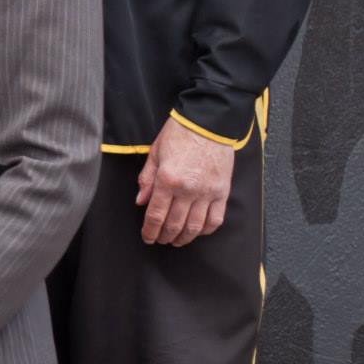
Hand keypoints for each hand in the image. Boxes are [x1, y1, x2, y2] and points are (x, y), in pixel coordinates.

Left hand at [137, 118, 235, 245]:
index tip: (147, 237)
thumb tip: (141, 202)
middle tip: (160, 240)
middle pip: (174, 224)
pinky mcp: (223, 191)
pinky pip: (216, 219)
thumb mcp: (155, 153)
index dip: (150, 230)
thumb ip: (147, 179)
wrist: (208, 122)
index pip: (156, 215)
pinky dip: (206, 230)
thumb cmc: (179, 134)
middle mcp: (187, 190)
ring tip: (176, 240)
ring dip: (184, 237)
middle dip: (165, 236)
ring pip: (195, 226)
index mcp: (167, 179)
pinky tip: (198, 231)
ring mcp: (207, 192)